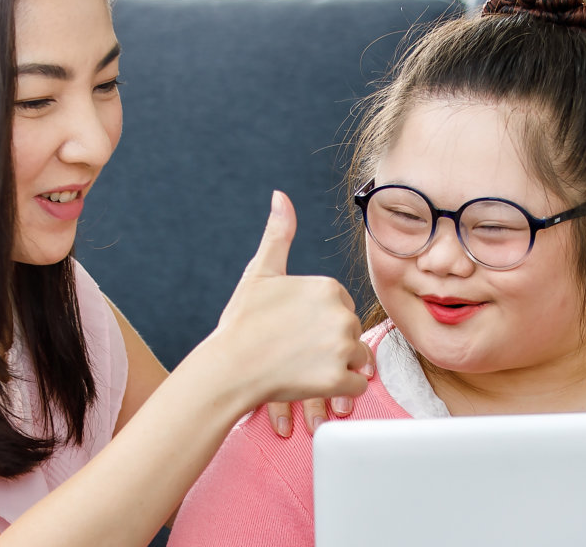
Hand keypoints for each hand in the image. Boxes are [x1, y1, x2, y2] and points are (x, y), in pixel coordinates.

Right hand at [188, 191, 370, 432]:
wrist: (228, 368)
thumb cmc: (242, 322)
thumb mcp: (260, 273)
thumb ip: (278, 234)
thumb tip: (280, 196)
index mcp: (327, 286)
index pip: (340, 307)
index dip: (318, 321)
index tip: (293, 329)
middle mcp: (340, 313)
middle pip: (350, 331)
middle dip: (330, 343)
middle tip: (295, 350)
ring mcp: (340, 347)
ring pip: (357, 358)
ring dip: (336, 366)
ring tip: (303, 366)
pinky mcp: (338, 379)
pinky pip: (357, 385)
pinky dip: (341, 389)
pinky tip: (313, 382)